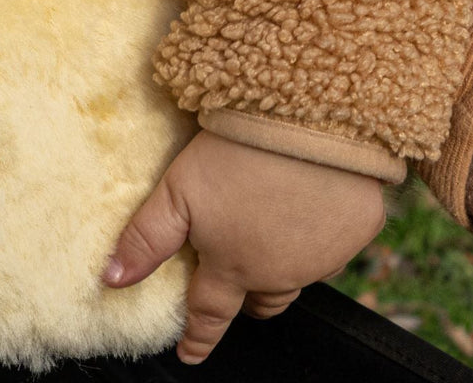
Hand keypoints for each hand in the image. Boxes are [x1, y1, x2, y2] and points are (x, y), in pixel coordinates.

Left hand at [102, 130, 385, 364]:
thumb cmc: (238, 152)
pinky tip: (314, 199)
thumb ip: (147, 238)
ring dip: (285, 262)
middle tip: (236, 288)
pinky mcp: (359, 227)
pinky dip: (324, 230)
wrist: (308, 119)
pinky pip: (340, 241)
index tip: (190, 353)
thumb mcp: (178, 190)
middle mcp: (282, 270)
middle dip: (246, 300)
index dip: (197, 336)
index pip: (210, 314)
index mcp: (234, 265)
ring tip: (272, 231)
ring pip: (301, 273)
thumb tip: (112, 280)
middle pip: (261, 301)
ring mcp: (325, 253)